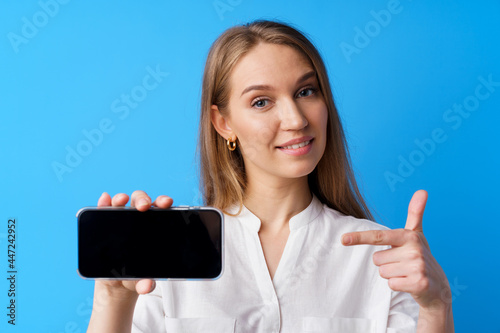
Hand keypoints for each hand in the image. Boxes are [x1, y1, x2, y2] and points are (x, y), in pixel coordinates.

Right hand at [95, 190, 172, 297]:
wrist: (117, 282)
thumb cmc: (137, 274)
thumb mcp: (142, 280)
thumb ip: (146, 283)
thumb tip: (147, 286)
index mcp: (154, 226)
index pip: (160, 209)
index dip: (164, 202)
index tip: (167, 203)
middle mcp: (138, 218)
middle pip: (141, 201)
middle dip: (143, 199)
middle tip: (144, 206)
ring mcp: (120, 220)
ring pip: (122, 203)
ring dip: (121, 198)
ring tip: (121, 200)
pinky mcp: (104, 224)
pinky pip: (103, 210)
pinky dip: (104, 203)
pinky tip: (104, 199)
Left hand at [341, 190, 450, 310]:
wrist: (438, 284)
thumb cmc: (420, 255)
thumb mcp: (416, 234)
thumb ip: (415, 213)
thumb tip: (422, 190)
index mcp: (409, 236)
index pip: (379, 236)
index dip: (360, 237)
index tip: (343, 239)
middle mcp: (414, 250)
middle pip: (377, 259)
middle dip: (386, 263)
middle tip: (402, 263)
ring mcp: (417, 267)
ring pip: (383, 272)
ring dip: (392, 274)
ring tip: (406, 272)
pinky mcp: (419, 283)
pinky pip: (391, 284)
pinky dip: (397, 285)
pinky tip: (410, 282)